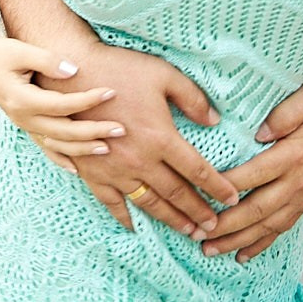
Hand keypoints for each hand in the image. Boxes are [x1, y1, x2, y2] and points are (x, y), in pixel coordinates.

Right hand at [0, 32, 121, 156]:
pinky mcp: (25, 125)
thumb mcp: (21, 50)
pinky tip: (77, 169)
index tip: (111, 92)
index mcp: (22, 99)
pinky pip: (45, 148)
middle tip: (121, 128)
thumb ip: (48, 60)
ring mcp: (23, 125)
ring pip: (56, 145)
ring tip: (107, 148)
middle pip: (63, 132)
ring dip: (82, 148)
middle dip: (93, 132)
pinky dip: (61, 159)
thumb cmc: (1, 52)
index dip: (88, 100)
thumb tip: (74, 70)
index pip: (62, 105)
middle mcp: (23, 118)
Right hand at [50, 45, 241, 237]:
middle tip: (213, 227)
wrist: (70, 75)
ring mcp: (115, 170)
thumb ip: (192, 98)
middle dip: (198, 212)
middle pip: (176, 193)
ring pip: (149, 203)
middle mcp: (141, 160)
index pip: (197, 170)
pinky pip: (112, 203)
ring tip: (187, 232)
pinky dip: (125, 218)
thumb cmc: (119, 69)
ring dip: (171, 220)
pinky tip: (136, 228)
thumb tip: (214, 120)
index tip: (231, 200)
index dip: (217, 187)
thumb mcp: (163, 75)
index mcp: (161, 138)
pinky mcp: (93, 173)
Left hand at [203, 80, 302, 261]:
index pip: (253, 175)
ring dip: (236, 240)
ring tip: (209, 250)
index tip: (199, 195)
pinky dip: (260, 245)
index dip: (225, 187)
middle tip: (196, 233)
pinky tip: (241, 255)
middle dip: (224, 225)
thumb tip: (259, 132)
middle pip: (256, 210)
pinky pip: (281, 229)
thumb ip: (284, 113)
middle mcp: (297, 182)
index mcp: (293, 155)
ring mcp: (302, 197)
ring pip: (266, 226)